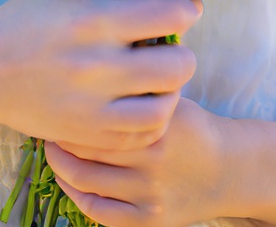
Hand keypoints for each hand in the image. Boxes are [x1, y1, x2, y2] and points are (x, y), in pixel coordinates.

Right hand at [0, 0, 202, 150]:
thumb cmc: (28, 19)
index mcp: (94, 20)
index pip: (168, 14)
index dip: (186, 7)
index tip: (184, 7)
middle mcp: (98, 65)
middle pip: (178, 65)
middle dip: (183, 51)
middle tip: (169, 46)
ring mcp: (93, 106)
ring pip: (166, 107)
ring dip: (172, 90)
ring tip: (158, 78)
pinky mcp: (88, 134)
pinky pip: (142, 136)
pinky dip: (153, 120)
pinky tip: (142, 102)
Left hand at [44, 97, 239, 226]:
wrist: (227, 171)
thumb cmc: (193, 127)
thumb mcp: (173, 99)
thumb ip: (139, 88)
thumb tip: (95, 63)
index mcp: (157, 123)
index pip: (99, 115)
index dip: (71, 108)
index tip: (58, 97)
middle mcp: (151, 159)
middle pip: (87, 146)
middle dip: (60, 134)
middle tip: (47, 120)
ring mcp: (148, 194)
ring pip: (86, 180)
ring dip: (60, 163)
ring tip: (52, 147)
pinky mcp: (147, 221)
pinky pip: (99, 212)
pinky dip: (75, 194)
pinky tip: (66, 179)